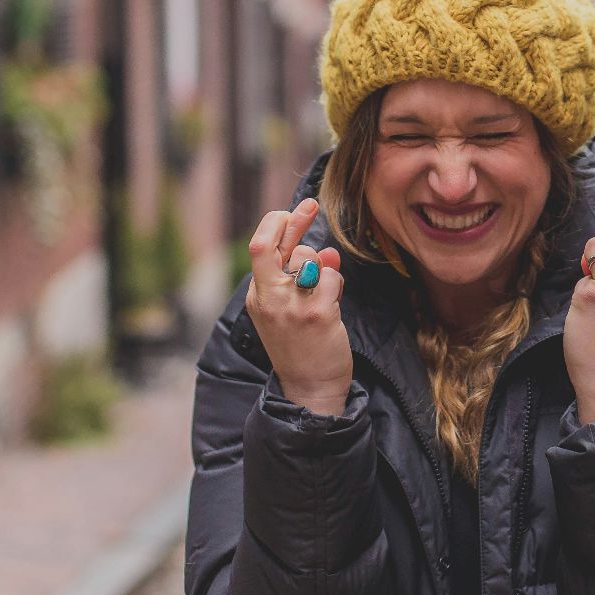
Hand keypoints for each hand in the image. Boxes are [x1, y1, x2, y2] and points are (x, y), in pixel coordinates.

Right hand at [243, 200, 351, 415]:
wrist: (310, 389)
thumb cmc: (302, 348)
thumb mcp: (290, 310)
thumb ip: (301, 278)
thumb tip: (325, 251)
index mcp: (258, 297)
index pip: (258, 248)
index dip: (276, 224)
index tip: (293, 211)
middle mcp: (269, 299)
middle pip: (267, 244)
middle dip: (293, 220)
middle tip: (310, 205)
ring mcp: (291, 306)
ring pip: (309, 258)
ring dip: (323, 266)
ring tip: (326, 292)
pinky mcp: (317, 314)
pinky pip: (330, 277)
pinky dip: (336, 284)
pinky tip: (334, 303)